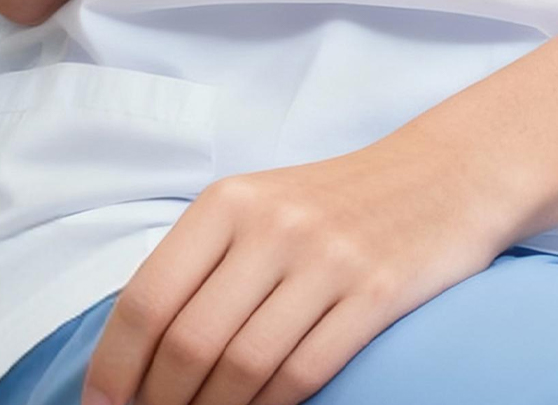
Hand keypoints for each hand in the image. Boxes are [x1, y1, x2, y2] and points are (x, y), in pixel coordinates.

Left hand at [81, 132, 519, 404]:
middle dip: (160, 403)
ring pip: (241, 368)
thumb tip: (135, 355)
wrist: (444, 175)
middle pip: (188, 344)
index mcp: (229, 201)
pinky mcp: (374, 293)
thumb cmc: (337, 202)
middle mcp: (272, 225)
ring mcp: (326, 259)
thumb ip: (202, 266)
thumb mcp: (261, 208)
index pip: (147, 300)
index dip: (113, 369)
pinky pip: (302, 374)